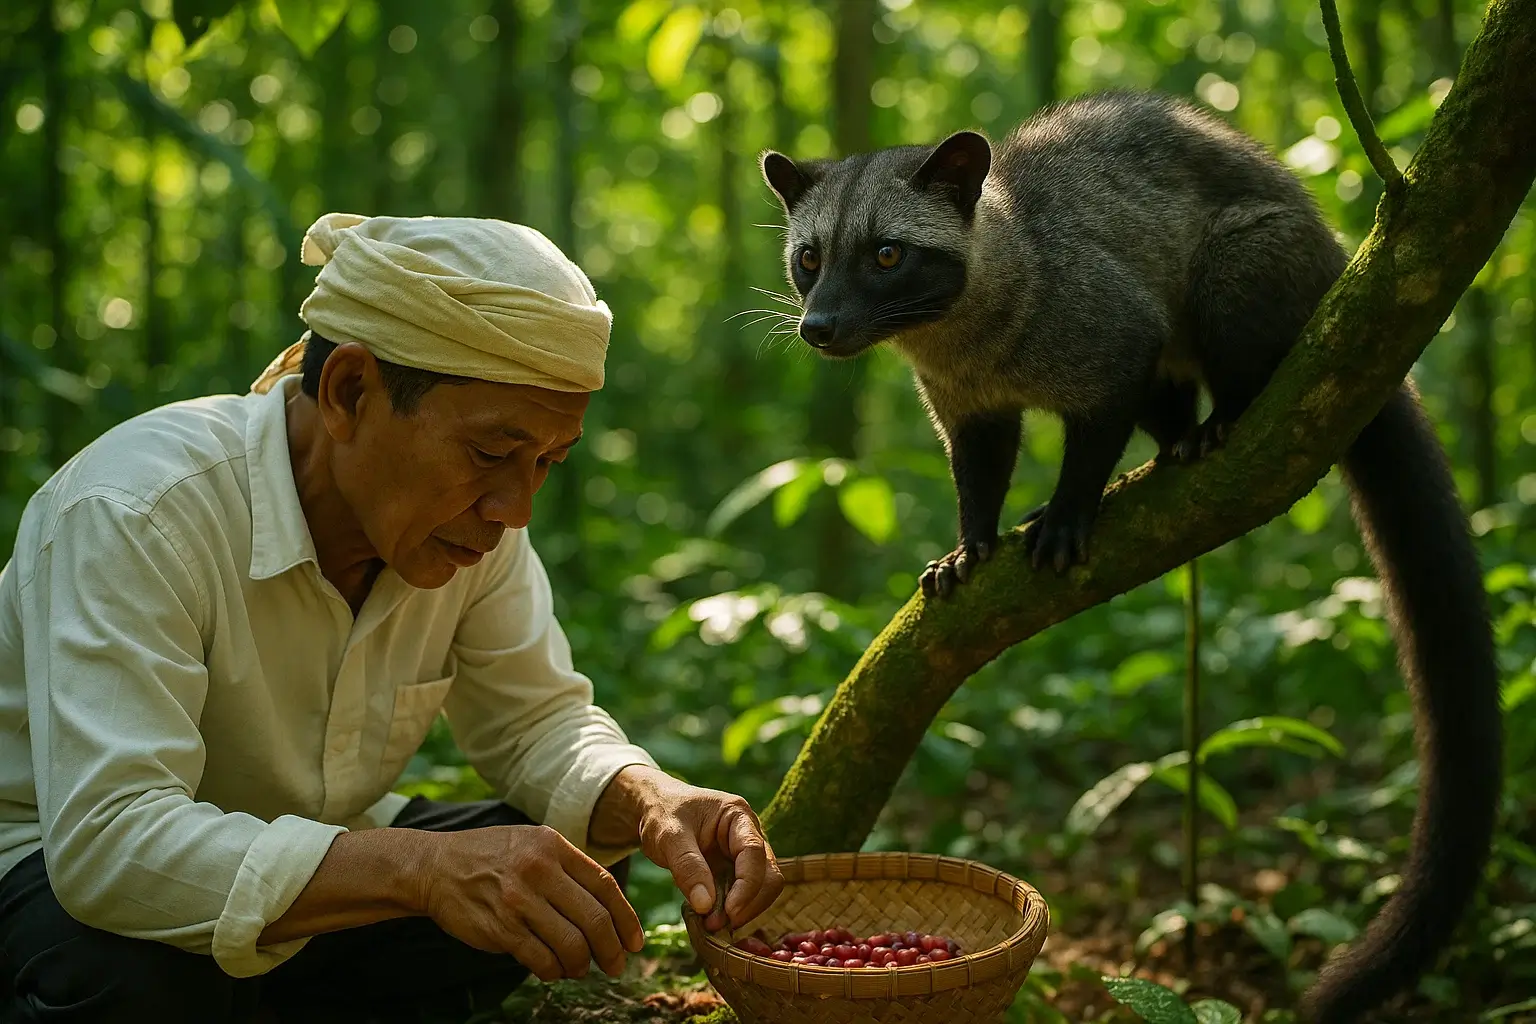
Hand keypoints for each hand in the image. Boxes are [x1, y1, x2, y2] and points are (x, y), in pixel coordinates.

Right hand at [418, 824, 644, 981]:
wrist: (435, 867)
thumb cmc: (492, 858)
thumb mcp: (533, 844)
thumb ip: (568, 868)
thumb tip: (608, 907)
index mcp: (553, 846)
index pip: (604, 886)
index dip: (626, 918)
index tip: (636, 942)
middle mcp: (539, 870)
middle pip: (594, 918)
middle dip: (612, 949)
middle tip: (616, 965)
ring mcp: (519, 899)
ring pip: (571, 943)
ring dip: (582, 964)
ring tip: (581, 969)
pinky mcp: (500, 927)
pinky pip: (541, 959)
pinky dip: (554, 970)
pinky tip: (554, 970)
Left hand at [622, 770, 784, 931]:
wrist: (654, 809)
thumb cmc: (662, 813)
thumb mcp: (668, 836)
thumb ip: (687, 867)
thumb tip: (706, 906)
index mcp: (738, 816)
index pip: (754, 852)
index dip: (747, 885)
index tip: (730, 912)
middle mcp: (749, 834)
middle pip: (768, 875)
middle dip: (748, 903)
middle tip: (716, 924)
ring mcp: (744, 854)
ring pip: (760, 889)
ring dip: (741, 911)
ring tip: (710, 924)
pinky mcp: (735, 871)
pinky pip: (743, 895)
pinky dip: (731, 910)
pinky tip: (710, 918)